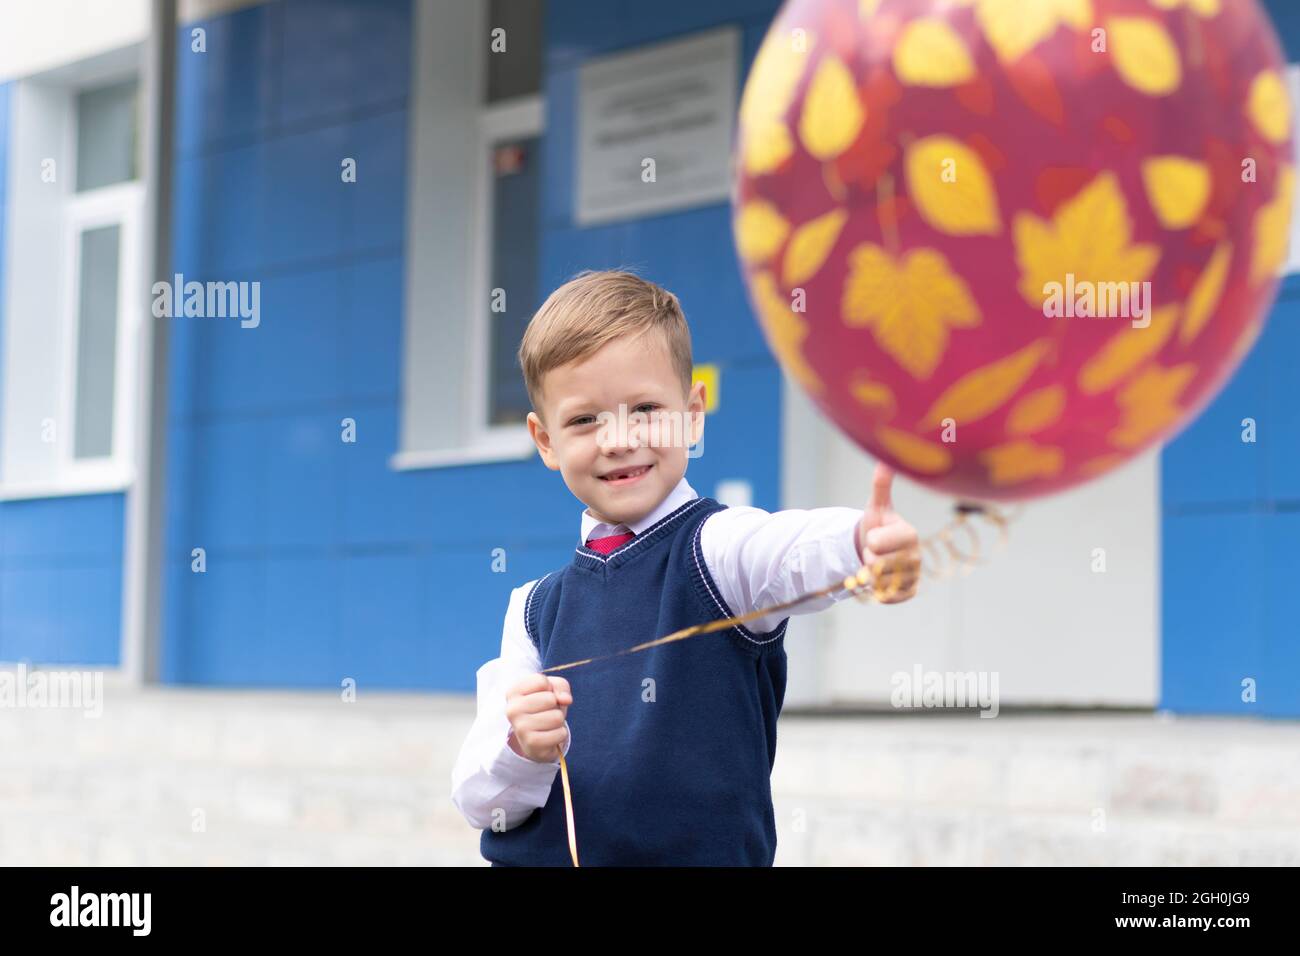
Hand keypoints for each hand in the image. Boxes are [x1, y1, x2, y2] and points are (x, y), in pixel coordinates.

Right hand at [505, 674, 571, 762]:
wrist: (537, 738)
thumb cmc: (545, 706)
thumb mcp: (552, 688)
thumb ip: (561, 686)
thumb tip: (566, 699)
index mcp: (513, 692)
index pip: (541, 682)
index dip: (549, 688)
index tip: (541, 696)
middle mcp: (512, 709)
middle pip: (550, 699)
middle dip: (555, 706)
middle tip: (545, 712)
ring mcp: (520, 727)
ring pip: (557, 717)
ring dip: (558, 721)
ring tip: (547, 724)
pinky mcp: (531, 743)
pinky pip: (560, 733)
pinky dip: (560, 734)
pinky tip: (549, 735)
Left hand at [856, 463, 920, 603]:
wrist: (878, 552)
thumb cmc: (877, 526)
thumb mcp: (876, 506)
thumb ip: (880, 485)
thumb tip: (885, 459)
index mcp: (909, 533)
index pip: (877, 544)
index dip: (870, 542)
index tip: (872, 538)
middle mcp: (917, 555)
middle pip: (877, 565)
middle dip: (868, 559)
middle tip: (874, 553)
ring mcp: (915, 575)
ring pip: (881, 582)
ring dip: (871, 576)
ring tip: (877, 565)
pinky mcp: (910, 592)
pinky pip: (889, 597)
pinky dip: (879, 591)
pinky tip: (881, 580)